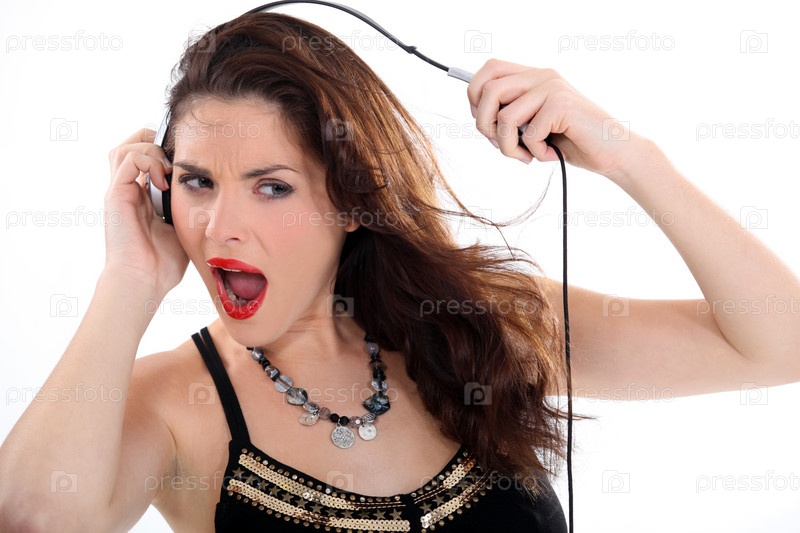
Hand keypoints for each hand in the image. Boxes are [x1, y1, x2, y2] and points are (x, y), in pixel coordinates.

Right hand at [104, 129, 187, 298]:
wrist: (144, 281)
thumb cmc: (163, 263)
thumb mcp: (184, 228)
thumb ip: (188, 208)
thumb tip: (211, 194)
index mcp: (143, 197)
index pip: (147, 158)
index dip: (165, 152)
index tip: (188, 162)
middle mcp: (128, 191)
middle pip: (132, 145)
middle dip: (155, 143)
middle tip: (176, 158)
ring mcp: (120, 192)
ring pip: (126, 147)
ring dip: (151, 150)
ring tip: (167, 170)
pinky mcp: (116, 195)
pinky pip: (127, 158)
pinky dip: (147, 161)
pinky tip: (162, 181)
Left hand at [467, 59, 647, 181]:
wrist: (613, 153)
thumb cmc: (572, 142)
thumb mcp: (534, 126)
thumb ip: (511, 115)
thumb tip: (479, 118)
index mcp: (533, 77)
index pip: (489, 70)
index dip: (475, 98)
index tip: (487, 126)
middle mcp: (541, 76)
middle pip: (487, 91)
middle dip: (484, 125)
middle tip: (501, 145)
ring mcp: (552, 88)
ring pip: (504, 116)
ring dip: (508, 147)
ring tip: (526, 156)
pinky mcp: (561, 104)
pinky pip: (529, 133)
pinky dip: (535, 152)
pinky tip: (551, 154)